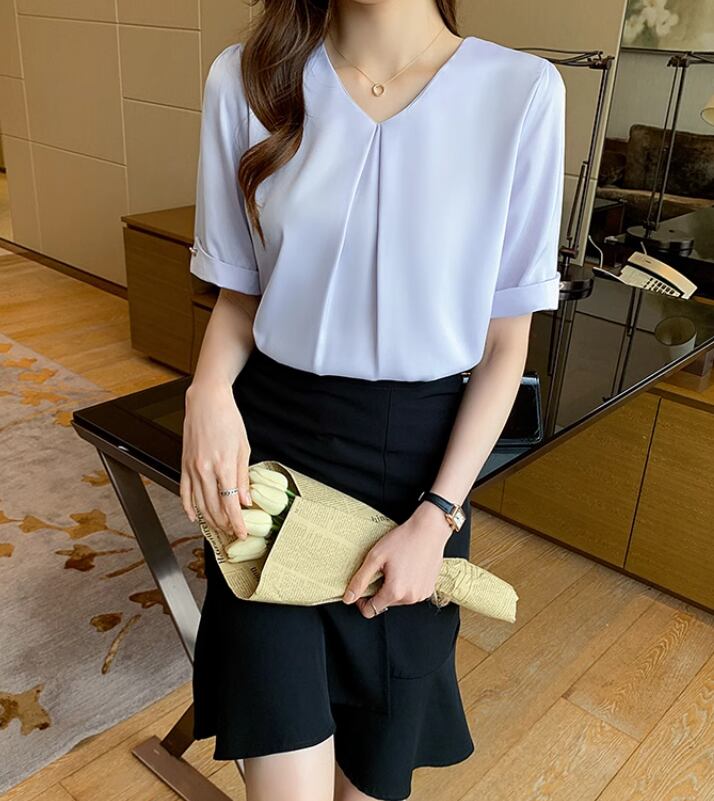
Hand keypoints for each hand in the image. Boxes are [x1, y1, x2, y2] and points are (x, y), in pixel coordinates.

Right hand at [179, 380, 251, 539]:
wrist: (206, 401)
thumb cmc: (227, 419)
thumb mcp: (243, 448)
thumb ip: (243, 477)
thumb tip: (245, 500)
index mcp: (224, 465)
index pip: (230, 503)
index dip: (236, 522)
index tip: (242, 532)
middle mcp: (205, 469)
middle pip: (214, 507)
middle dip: (224, 524)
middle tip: (233, 531)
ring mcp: (192, 468)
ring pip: (199, 503)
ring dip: (209, 519)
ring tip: (219, 527)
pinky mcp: (184, 464)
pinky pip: (184, 491)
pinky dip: (188, 507)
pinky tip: (194, 516)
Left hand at [343, 501, 454, 618]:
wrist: (429, 530)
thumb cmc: (404, 540)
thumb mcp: (375, 557)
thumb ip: (360, 580)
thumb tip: (348, 598)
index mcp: (395, 592)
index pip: (370, 610)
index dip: (361, 600)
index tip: (363, 585)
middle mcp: (410, 598)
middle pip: (385, 603)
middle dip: (379, 589)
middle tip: (382, 568)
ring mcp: (421, 595)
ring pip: (398, 599)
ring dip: (393, 587)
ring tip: (396, 566)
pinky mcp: (429, 590)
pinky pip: (411, 594)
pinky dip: (406, 585)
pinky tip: (407, 568)